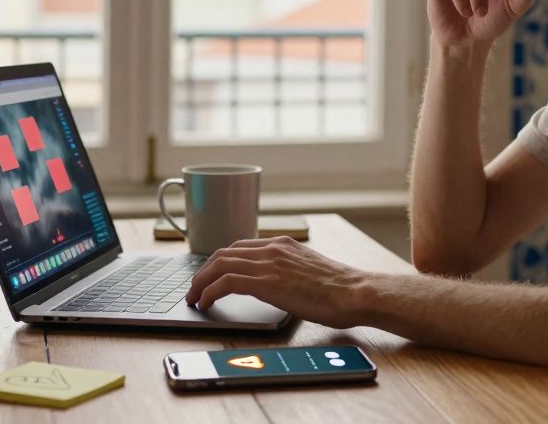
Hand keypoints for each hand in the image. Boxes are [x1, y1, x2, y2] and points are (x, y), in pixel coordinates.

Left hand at [184, 236, 370, 328]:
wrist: (353, 292)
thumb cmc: (340, 289)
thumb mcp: (311, 270)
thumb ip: (291, 271)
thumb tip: (280, 285)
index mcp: (283, 244)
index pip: (240, 247)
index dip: (220, 261)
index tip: (212, 275)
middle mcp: (272, 248)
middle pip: (224, 253)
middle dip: (204, 271)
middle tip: (195, 287)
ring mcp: (268, 263)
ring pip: (219, 265)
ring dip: (200, 282)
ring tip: (194, 298)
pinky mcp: (265, 282)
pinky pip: (225, 283)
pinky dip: (209, 292)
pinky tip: (205, 304)